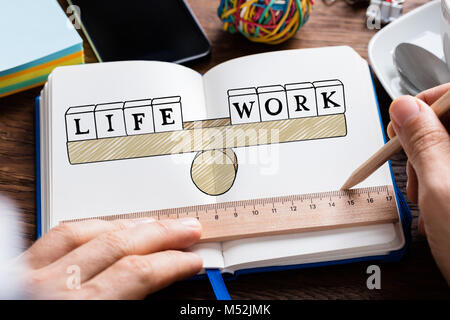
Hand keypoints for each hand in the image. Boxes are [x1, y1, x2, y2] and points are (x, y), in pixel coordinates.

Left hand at [18, 218, 202, 298]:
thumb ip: (125, 308)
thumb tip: (154, 300)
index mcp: (77, 312)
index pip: (136, 275)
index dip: (171, 264)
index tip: (191, 261)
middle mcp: (52, 289)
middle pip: (119, 245)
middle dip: (162, 234)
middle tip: (188, 230)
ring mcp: (31, 274)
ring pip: (90, 231)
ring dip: (131, 225)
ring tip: (157, 223)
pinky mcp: (18, 268)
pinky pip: (61, 233)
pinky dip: (94, 225)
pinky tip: (109, 225)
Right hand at [387, 83, 449, 284]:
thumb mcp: (442, 190)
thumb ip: (422, 142)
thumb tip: (404, 107)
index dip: (428, 101)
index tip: (403, 120)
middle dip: (424, 142)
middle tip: (411, 165)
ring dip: (429, 166)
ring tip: (422, 195)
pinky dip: (439, 181)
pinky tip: (435, 203)